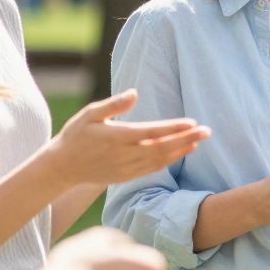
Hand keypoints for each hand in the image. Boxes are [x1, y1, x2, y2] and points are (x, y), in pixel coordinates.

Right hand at [49, 90, 208, 187]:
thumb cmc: (76, 135)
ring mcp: (126, 168)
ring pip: (159, 160)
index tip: (193, 122)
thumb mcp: (89, 114)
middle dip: (186, 139)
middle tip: (207, 131)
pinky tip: (180, 152)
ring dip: (181, 150)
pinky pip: (152, 169)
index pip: (152, 132)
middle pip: (162, 147)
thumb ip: (113, 104)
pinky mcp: (126, 177)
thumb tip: (134, 93)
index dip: (173, 128)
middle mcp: (124, 155)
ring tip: (199, 140)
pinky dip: (168, 161)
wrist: (62, 167)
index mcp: (117, 137)